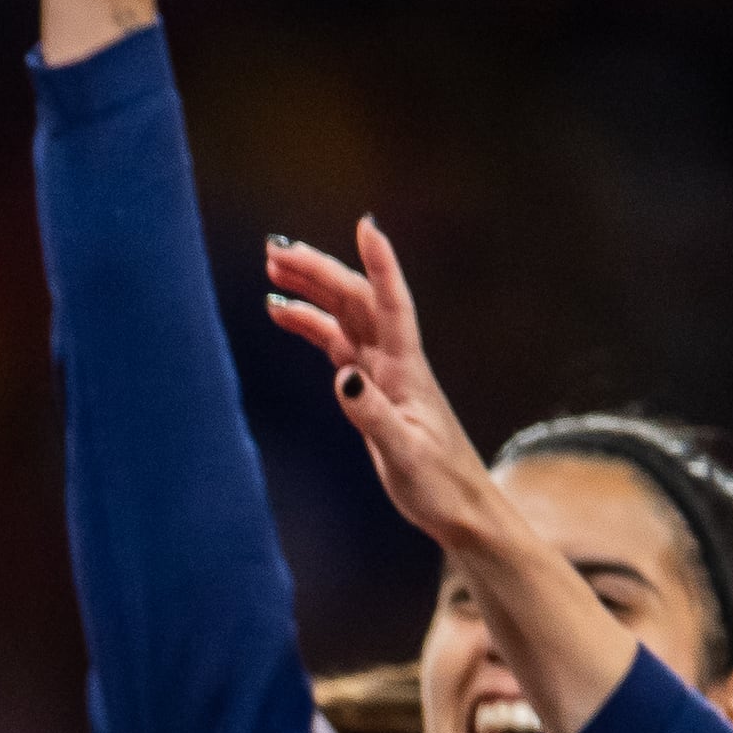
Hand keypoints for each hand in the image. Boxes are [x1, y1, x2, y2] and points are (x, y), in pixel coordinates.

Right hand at [264, 217, 520, 555]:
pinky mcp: (371, 389)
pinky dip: (311, 325)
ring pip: (344, 316)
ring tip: (273, 270)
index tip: (366, 225)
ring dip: (311, 290)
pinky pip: (336, 344)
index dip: (382, 264)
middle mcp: (395, 362)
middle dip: (320, 270)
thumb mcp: (405, 455)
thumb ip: (373, 415)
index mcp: (407, 371)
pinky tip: (285, 314)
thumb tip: (342, 376)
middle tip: (276, 249)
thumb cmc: (440, 485)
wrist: (460, 507)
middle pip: (356, 300)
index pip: (392, 304)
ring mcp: (382, 373)